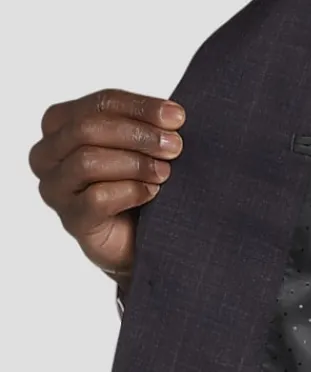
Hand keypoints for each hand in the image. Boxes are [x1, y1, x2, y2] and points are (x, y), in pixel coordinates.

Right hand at [28, 88, 184, 285]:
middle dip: (138, 134)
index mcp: (60, 124)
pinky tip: (152, 193)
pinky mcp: (71, 220)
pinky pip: (96, 198)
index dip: (140, 107)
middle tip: (175, 147)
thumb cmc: (136, 188)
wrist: (139, 241)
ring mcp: (55, 189)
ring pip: (88, 161)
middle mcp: (47, 154)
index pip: (100, 104)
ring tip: (165, 173)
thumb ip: (144, 127)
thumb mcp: (139, 148)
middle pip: (88, 128)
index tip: (177, 117)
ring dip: (135, 164)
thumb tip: (174, 115)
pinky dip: (130, 192)